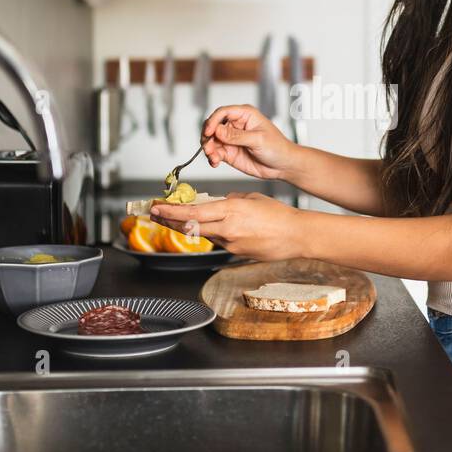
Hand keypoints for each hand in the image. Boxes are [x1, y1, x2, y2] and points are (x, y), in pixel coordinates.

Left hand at [149, 191, 306, 261]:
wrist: (296, 235)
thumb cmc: (279, 214)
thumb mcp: (251, 198)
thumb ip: (232, 200)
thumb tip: (219, 202)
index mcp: (230, 210)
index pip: (193, 212)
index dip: (171, 211)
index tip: (157, 207)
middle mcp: (227, 228)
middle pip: (190, 226)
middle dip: (170, 220)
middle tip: (155, 214)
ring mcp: (231, 243)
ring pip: (203, 234)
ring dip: (190, 227)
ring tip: (178, 218)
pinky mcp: (236, 252)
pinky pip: (218, 241)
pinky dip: (212, 233)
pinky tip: (212, 228)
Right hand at [199, 104, 298, 180]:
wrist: (283, 165)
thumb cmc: (277, 147)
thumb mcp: (258, 139)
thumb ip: (237, 136)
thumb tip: (218, 130)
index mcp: (245, 115)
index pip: (223, 112)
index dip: (213, 121)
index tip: (208, 132)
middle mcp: (236, 125)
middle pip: (213, 126)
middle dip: (207, 136)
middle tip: (208, 147)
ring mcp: (232, 139)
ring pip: (212, 140)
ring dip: (208, 148)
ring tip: (213, 157)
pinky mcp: (230, 152)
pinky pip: (215, 153)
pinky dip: (212, 157)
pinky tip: (215, 162)